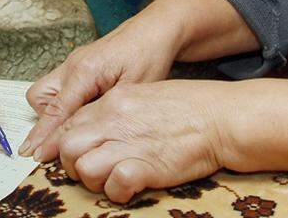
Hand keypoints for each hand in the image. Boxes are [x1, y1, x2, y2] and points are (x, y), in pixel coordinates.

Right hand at [21, 0, 256, 159]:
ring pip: (46, 91)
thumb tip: (87, 136)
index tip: (32, 155)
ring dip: (54, 111)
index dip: (44, 135)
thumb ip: (108, 112)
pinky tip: (85, 112)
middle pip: (39, 97)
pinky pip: (59, 86)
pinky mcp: (78, 64)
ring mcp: (73, 63)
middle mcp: (73, 65)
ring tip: (79, 124)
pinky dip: (63, 102)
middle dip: (45, 120)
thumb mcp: (135, 89)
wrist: (154, 29)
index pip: (56, 109)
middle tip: (65, 138)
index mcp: (86, 71)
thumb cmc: (149, 55)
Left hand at [52, 80, 230, 202]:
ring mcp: (129, 141)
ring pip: (83, 168)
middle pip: (67, 146)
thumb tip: (98, 128)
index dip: (70, 144)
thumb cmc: (190, 107)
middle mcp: (115, 118)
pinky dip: (119, 192)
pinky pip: (114, 184)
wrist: (221, 117)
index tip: (80, 156)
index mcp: (114, 100)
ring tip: (113, 181)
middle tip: (94, 171)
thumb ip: (118, 110)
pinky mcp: (146, 165)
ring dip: (94, 181)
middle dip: (73, 164)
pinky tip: (132, 188)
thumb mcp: (146, 95)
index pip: (70, 123)